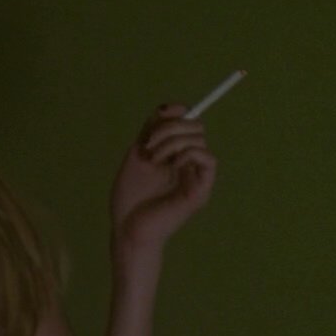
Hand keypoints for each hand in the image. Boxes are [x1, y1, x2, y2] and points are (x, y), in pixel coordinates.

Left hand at [109, 103, 217, 253]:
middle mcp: (188, 163)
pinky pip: (208, 159)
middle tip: (148, 147)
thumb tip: (169, 107)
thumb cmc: (129, 198)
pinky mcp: (201, 191)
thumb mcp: (137, 154)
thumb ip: (152, 130)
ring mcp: (196, 176)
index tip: (158, 116)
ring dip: (171, 143)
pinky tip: (170, 167)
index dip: (177, 112)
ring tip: (153, 161)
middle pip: (195, 126)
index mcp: (175, 154)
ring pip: (199, 139)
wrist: (126, 227)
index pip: (187, 120)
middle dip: (170, 128)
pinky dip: (188, 154)